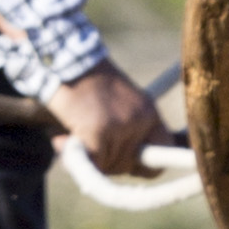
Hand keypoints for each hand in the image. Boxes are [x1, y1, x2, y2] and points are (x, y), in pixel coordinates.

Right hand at [56, 60, 164, 178]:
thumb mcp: (119, 101)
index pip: (164, 147)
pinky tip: (64, 139)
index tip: (134, 163)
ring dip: (87, 156)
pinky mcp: (98, 133)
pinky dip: (74, 158)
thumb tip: (127, 163)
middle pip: (129, 164)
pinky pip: (91, 166)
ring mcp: (120, 127)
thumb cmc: (86, 84)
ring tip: (74, 129)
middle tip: (90, 138)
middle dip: (108, 160)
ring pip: (107, 166)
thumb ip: (127, 129)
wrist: (66, 62)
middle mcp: (140, 120)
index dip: (148, 161)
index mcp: (149, 112)